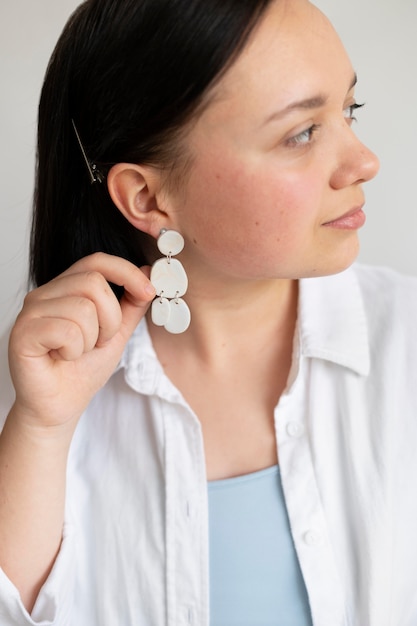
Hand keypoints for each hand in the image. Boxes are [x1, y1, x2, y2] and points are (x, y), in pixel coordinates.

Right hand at [8, 253, 155, 431]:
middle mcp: (45, 293)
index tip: (148, 292)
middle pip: (93, 282)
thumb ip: (132, 304)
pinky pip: (66, 330)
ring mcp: (31, 312)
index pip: (97, 261)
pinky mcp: (23, 333)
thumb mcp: (117, 332)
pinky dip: (74, 350)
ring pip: (82, 307)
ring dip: (91, 339)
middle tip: (98, 342)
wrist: (60, 406)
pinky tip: (62, 358)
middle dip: (110, 319)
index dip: (126, 271)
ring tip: (76, 352)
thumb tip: (149, 273)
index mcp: (65, 288)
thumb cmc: (82, 371)